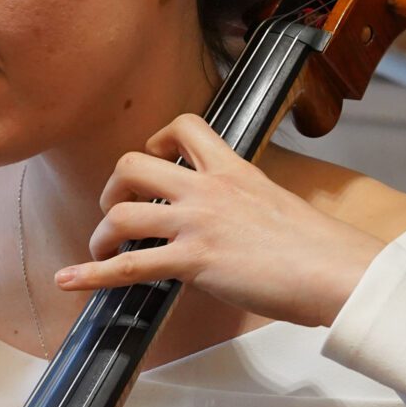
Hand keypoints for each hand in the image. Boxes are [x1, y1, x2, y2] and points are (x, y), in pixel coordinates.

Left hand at [54, 114, 387, 327]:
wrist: (336, 271)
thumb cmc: (320, 248)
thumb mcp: (278, 207)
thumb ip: (246, 206)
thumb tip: (232, 227)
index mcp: (233, 168)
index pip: (185, 125)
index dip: (158, 139)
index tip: (155, 158)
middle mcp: (208, 189)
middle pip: (131, 164)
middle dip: (114, 187)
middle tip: (120, 210)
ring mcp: (197, 224)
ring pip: (121, 213)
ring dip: (101, 235)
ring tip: (102, 251)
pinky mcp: (193, 261)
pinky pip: (128, 267)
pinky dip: (91, 274)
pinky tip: (68, 281)